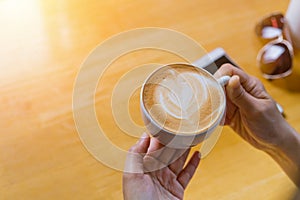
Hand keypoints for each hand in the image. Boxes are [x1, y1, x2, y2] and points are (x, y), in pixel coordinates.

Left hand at [123, 133, 200, 199]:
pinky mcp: (177, 189)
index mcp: (144, 167)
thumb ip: (135, 154)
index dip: (161, 135)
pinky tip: (198, 154)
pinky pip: (187, 174)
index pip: (153, 146)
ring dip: (186, 149)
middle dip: (176, 140)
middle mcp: (156, 172)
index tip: (169, 123)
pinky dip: (194, 164)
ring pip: (179, 160)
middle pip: (168, 152)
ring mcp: (167, 180)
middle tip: (185, 127)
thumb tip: (144, 135)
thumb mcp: (131, 175)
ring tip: (193, 136)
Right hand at [215, 64, 299, 185]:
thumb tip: (231, 78)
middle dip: (214, 93)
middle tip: (215, 105)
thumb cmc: (271, 125)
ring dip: (214, 105)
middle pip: (219, 83)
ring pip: (216, 97)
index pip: (230, 71)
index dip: (220, 77)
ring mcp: (234, 102)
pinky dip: (215, 115)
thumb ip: (241, 95)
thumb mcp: (256, 110)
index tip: (215, 89)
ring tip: (218, 115)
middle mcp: (240, 90)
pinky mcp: (229, 112)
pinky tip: (221, 122)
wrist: (273, 142)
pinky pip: (217, 109)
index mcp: (250, 85)